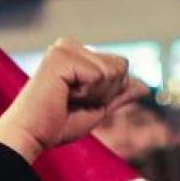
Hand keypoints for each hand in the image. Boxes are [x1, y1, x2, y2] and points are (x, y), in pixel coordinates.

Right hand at [0, 38, 147, 162]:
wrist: (33, 136)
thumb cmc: (58, 124)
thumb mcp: (97, 109)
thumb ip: (119, 95)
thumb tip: (146, 87)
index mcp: (76, 52)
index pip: (120, 66)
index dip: (109, 93)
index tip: (80, 101)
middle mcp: (69, 45)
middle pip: (121, 65)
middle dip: (105, 93)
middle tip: (74, 102)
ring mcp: (64, 48)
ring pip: (112, 71)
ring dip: (96, 94)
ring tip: (67, 98)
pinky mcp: (61, 57)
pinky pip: (99, 75)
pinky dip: (87, 93)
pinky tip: (63, 95)